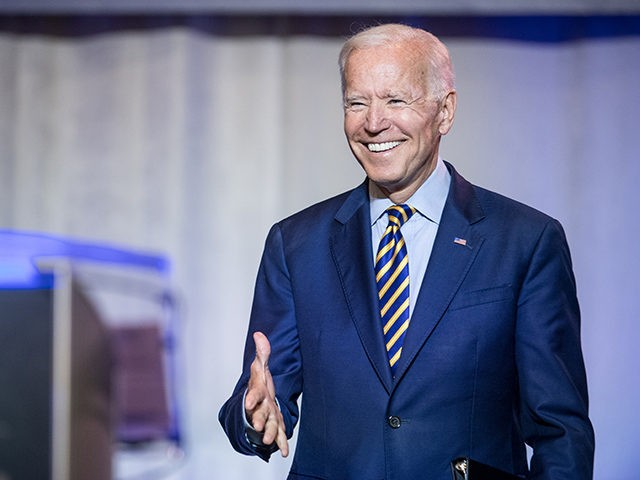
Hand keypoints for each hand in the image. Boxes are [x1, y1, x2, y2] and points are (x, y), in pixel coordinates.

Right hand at [245, 331, 288, 456]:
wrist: (258, 401)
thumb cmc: (260, 383)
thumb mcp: (261, 367)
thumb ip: (262, 352)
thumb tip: (259, 333)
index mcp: (257, 392)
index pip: (254, 394)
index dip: (252, 398)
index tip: (249, 403)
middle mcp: (261, 406)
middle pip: (260, 413)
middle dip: (259, 419)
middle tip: (259, 426)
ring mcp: (268, 417)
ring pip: (269, 426)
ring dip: (270, 434)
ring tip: (270, 441)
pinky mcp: (276, 425)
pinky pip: (279, 434)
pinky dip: (281, 443)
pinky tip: (283, 452)